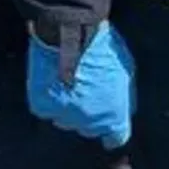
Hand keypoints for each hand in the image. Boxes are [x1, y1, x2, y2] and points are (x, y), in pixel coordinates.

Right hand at [26, 22, 134, 148]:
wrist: (71, 30)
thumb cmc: (102, 47)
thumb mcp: (126, 72)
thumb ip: (124, 97)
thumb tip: (123, 108)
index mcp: (114, 116)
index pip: (115, 139)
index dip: (111, 131)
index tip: (107, 125)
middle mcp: (89, 122)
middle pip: (89, 129)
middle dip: (89, 114)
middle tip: (85, 93)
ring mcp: (64, 115)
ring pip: (65, 121)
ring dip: (67, 108)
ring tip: (67, 84)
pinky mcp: (42, 105)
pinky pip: (45, 109)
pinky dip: (47, 98)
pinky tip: (52, 81)